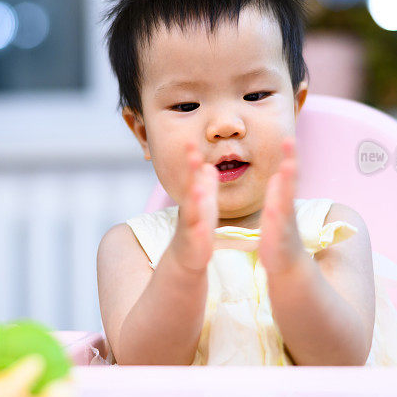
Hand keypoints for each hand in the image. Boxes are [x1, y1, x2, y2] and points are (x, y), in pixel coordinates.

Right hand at [169, 141, 218, 273]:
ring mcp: (190, 223)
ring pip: (191, 206)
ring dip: (193, 193)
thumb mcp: (204, 201)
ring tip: (196, 181)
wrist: (188, 256)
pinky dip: (198, 223)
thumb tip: (208, 165)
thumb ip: (206, 183)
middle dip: (189, 167)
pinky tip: (202, 218)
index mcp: (194, 196)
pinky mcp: (194, 240)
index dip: (192, 157)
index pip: (192, 174)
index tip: (191, 140)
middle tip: (190, 148)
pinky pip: (196, 230)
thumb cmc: (198, 227)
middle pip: (188, 184)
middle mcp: (189, 206)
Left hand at [259, 138, 305, 274]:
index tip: (288, 137)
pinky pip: (278, 228)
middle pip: (291, 183)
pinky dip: (276, 219)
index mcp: (284, 201)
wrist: (286, 268)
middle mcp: (287, 210)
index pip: (288, 175)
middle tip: (290, 140)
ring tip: (288, 166)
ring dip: (287, 185)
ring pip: (286, 202)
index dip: (289, 156)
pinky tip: (274, 208)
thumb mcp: (277, 211)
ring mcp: (285, 225)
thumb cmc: (280, 238)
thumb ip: (278, 193)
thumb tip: (279, 174)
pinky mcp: (279, 242)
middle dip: (291, 162)